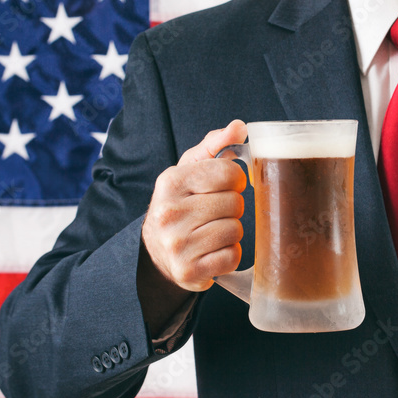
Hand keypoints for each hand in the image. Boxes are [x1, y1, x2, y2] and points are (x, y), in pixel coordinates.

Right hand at [141, 120, 248, 293]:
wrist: (158, 251)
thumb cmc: (182, 204)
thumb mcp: (190, 170)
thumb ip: (215, 146)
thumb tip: (239, 127)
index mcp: (170, 182)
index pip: (229, 173)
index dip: (235, 180)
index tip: (225, 186)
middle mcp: (169, 213)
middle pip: (235, 203)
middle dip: (233, 208)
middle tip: (216, 213)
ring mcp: (177, 244)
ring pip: (236, 231)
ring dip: (232, 232)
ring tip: (213, 232)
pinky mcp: (188, 271)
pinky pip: (231, 257)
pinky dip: (229, 255)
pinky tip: (213, 251)